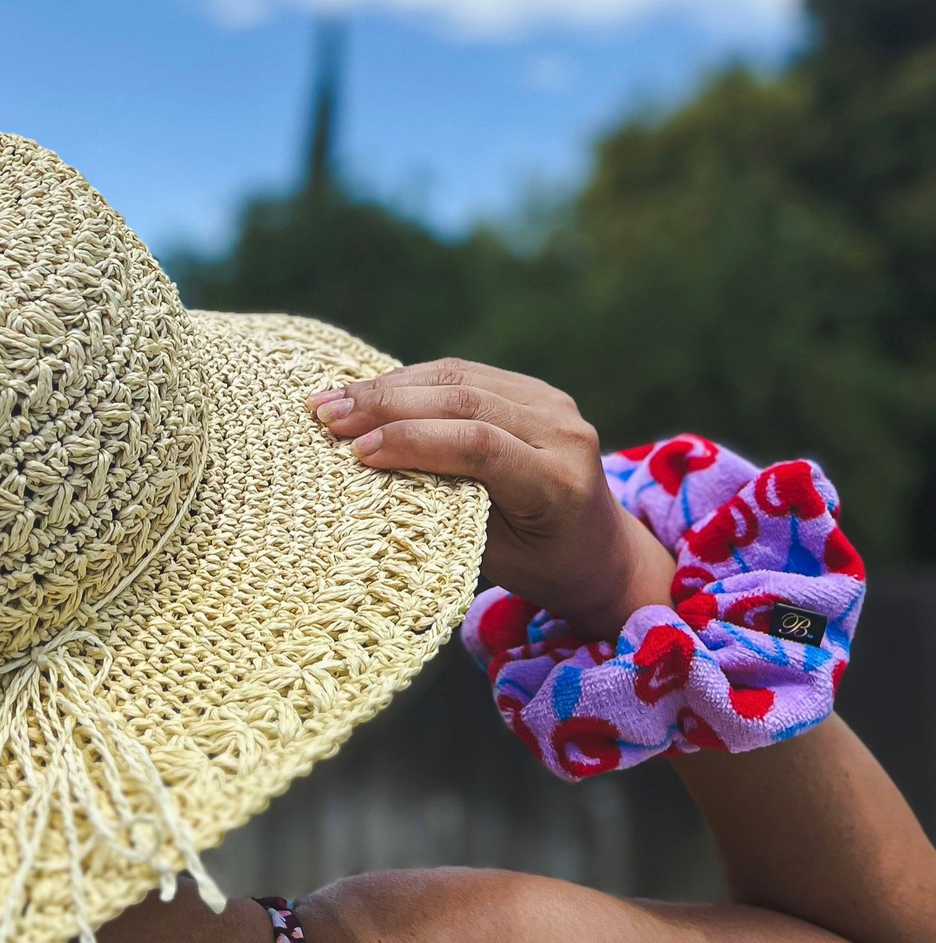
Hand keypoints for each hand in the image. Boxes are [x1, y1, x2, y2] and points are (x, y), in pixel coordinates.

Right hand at [307, 358, 674, 640]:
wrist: (603, 550)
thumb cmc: (545, 566)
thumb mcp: (496, 556)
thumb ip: (448, 507)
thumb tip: (373, 469)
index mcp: (559, 483)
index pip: (479, 446)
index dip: (413, 442)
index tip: (355, 452)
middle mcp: (565, 434)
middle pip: (466, 402)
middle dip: (388, 405)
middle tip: (325, 415)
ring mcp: (556, 405)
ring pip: (462, 379)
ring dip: (392, 386)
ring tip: (333, 400)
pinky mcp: (539, 392)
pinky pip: (470, 375)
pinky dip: (416, 382)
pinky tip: (372, 391)